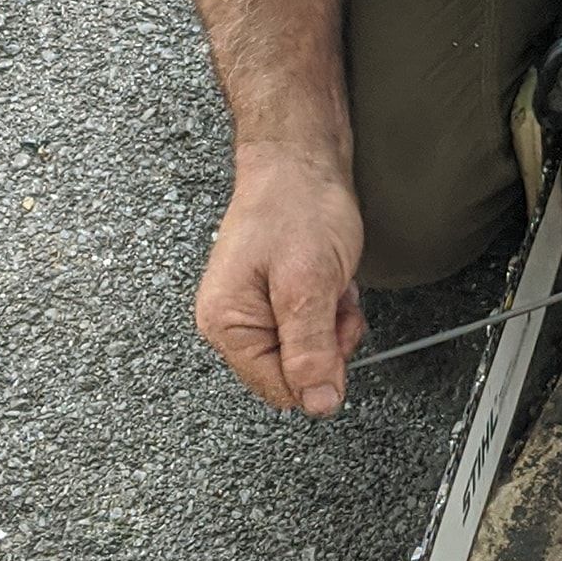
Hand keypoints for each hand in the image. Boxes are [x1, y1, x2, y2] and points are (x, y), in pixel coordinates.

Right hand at [195, 144, 365, 415]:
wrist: (302, 157)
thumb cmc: (296, 206)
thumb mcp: (308, 283)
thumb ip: (311, 348)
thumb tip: (317, 404)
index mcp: (226, 324)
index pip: (278, 389)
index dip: (317, 368)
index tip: (331, 328)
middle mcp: (234, 321)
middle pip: (296, 370)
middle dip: (327, 339)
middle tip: (330, 294)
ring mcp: (255, 308)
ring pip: (312, 347)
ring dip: (335, 319)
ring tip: (330, 279)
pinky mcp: (278, 295)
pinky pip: (316, 323)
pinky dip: (334, 303)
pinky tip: (331, 274)